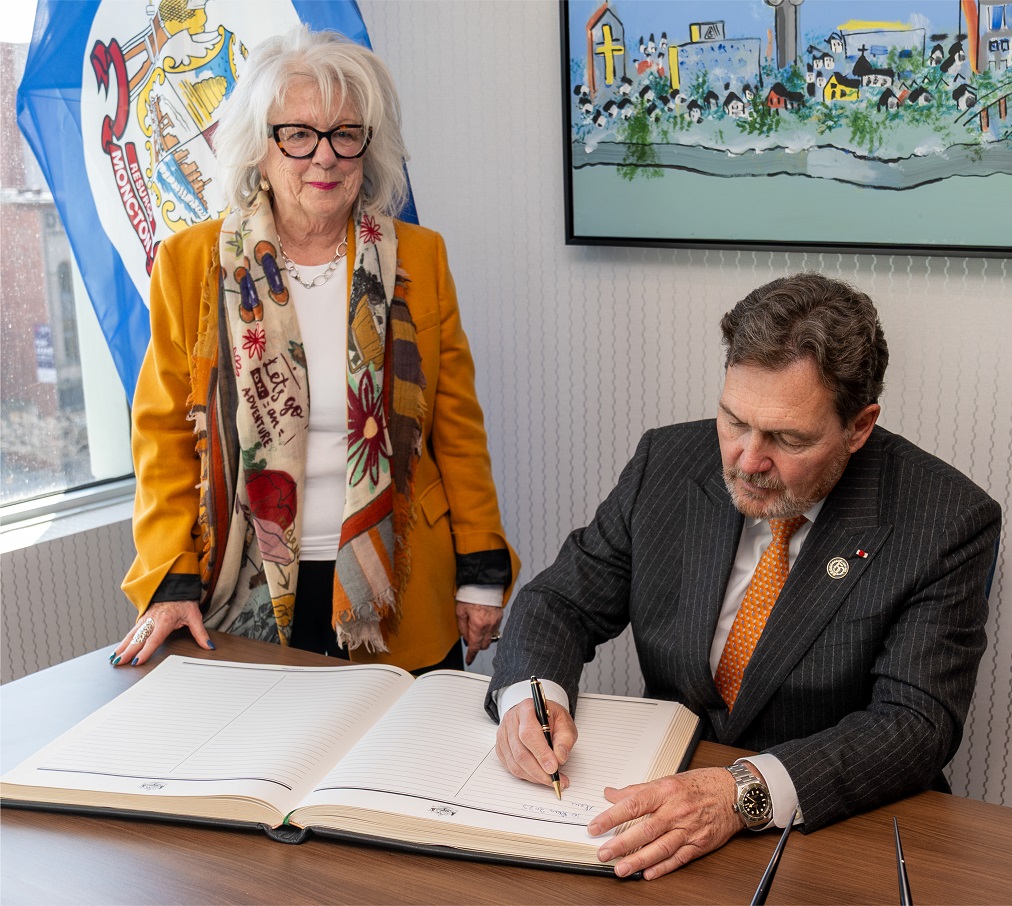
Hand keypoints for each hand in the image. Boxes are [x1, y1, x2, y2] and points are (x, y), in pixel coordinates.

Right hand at [110, 600, 214, 666]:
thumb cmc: (183, 601)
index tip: (137, 661)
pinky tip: (117, 650)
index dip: (145, 651)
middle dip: (128, 652)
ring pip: (131, 635)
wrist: (174, 587)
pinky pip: (131, 632)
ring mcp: (145, 620)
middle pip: (138, 639)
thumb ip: (200, 633)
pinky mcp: (142, 620)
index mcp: (165, 621)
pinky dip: (123, 642)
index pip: (153, 639)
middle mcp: (152, 621)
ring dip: (122, 647)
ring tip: (114, 659)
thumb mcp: (194, 615)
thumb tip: (209, 646)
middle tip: (119, 663)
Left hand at [455, 601, 501, 664]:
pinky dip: (488, 631)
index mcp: (478, 625)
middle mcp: (489, 625)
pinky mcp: (500, 617)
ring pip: (490, 638)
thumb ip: (462, 627)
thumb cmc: (471, 595)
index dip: (471, 655)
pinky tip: (483, 624)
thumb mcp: (460, 612)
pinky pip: (495, 630)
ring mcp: (496, 622)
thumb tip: (465, 638)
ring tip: (476, 629)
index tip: (469, 660)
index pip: (475, 646)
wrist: (484, 583)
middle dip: (477, 646)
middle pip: (484, 645)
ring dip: (483, 638)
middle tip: (470, 640)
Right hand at [495, 699, 577, 791]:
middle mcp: (511, 721)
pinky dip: (526, 776)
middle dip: (539, 771)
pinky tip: (538, 776)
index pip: (529, 734)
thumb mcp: (565, 722)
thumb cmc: (550, 718)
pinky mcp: (500, 747)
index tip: (554, 768)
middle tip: (555, 780)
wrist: (538, 715)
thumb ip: (565, 739)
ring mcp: (503, 734)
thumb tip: (559, 758)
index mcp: (526, 709)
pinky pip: (511, 767)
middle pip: (520, 752)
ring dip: (534, 776)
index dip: (541, 753)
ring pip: (515, 763)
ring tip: (550, 780)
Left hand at [589, 767, 741, 878]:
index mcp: (665, 791)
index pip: (633, 805)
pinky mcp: (699, 844)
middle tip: (603, 853)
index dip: (612, 817)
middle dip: (621, 844)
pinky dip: (663, 867)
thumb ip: (637, 790)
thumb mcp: (667, 780)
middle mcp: (676, 811)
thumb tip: (611, 794)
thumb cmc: (700, 784)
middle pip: (645, 830)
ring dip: (639, 860)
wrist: (734, 793)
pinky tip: (648, 873)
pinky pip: (679, 858)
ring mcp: (688, 829)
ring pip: (660, 848)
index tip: (595, 827)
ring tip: (621, 869)